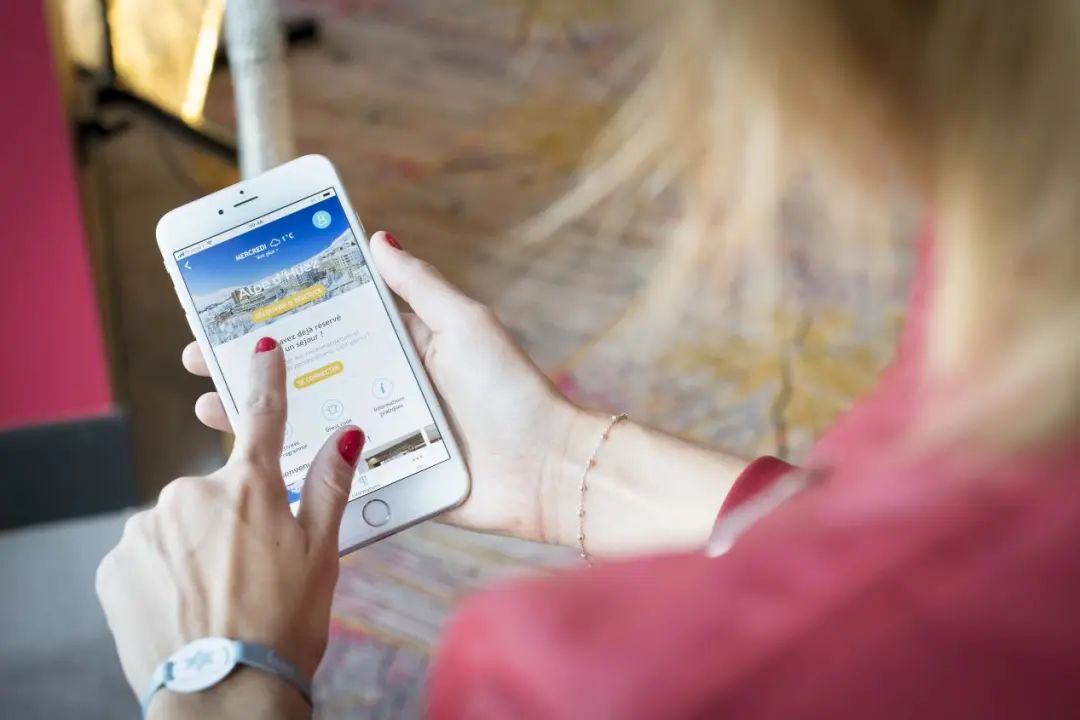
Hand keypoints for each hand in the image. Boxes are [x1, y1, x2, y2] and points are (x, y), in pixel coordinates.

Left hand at [97, 339, 365, 717]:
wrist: (226, 696)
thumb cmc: (285, 624)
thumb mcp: (323, 552)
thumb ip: (330, 485)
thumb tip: (347, 433)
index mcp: (250, 486)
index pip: (262, 415)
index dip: (266, 378)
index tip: (263, 347)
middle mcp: (192, 493)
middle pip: (216, 490)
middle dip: (232, 517)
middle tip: (252, 568)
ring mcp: (147, 527)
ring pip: (178, 523)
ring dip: (195, 547)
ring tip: (217, 596)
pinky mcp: (115, 563)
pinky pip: (144, 553)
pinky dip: (163, 571)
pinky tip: (184, 605)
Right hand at [181, 231, 583, 543]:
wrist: (545, 472)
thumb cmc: (511, 391)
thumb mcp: (466, 324)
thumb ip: (420, 287)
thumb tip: (378, 238)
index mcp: (402, 347)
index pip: (330, 324)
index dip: (283, 315)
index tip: (235, 307)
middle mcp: (386, 388)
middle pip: (307, 373)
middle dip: (253, 366)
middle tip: (201, 356)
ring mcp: (382, 435)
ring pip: (307, 422)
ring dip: (258, 414)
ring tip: (210, 405)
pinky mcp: (386, 479)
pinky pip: (331, 474)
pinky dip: (291, 468)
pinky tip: (248, 465)